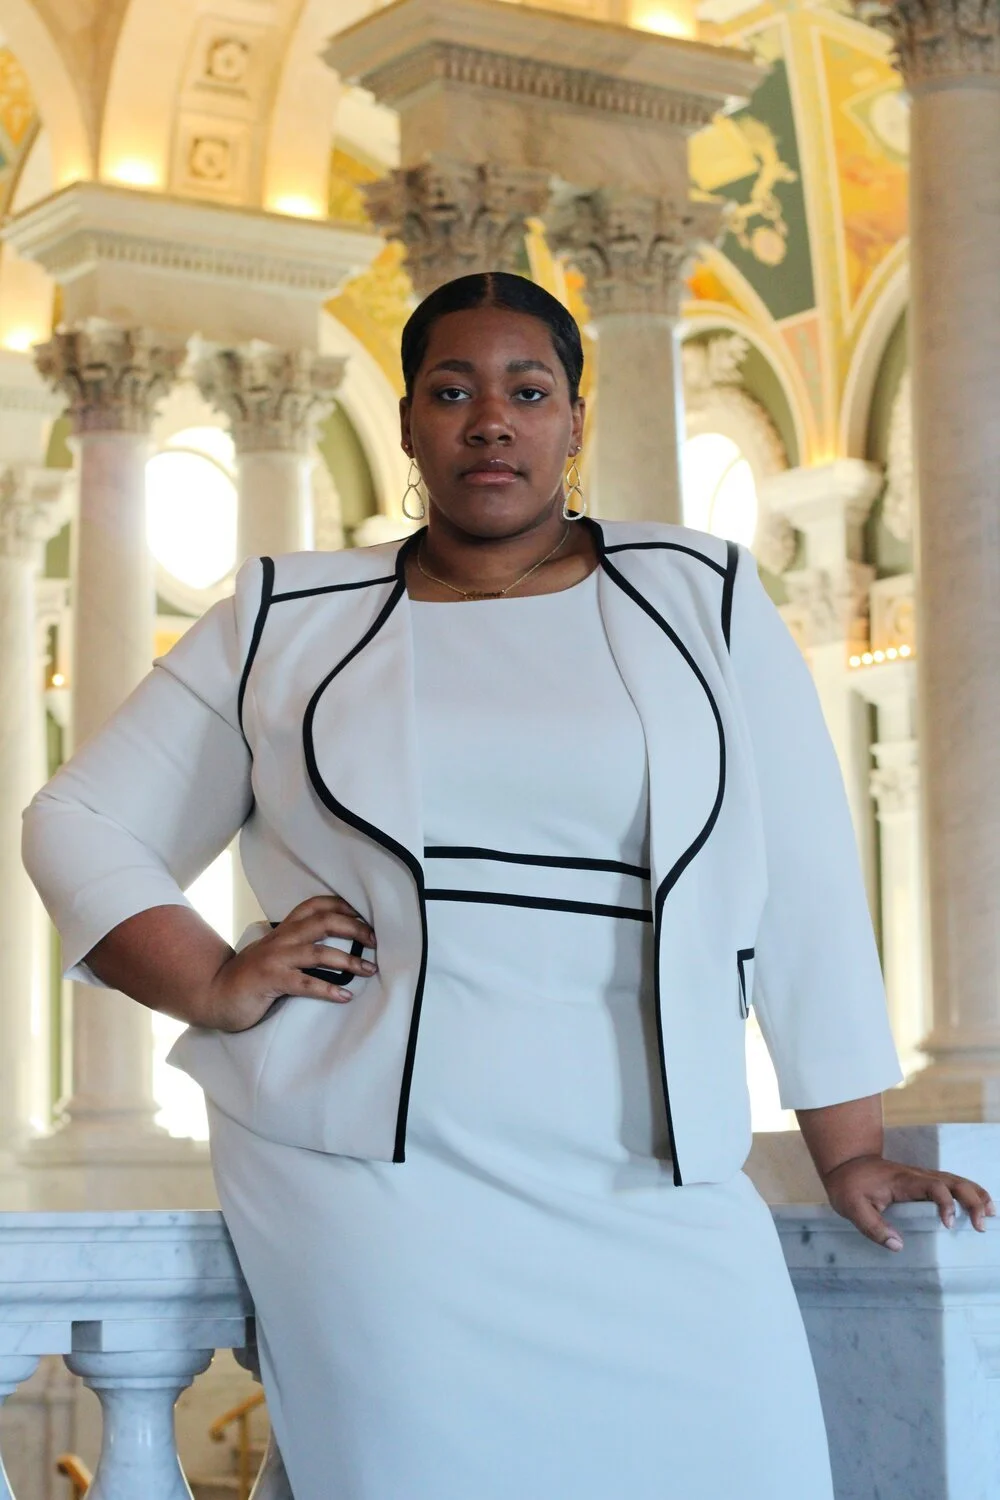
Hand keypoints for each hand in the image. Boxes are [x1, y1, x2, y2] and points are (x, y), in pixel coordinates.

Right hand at [203, 895, 376, 1032]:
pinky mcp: (270, 981)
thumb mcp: (274, 954)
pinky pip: (305, 983)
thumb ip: (297, 946)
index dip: (342, 906)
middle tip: (376, 941)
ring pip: (319, 952)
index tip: (366, 915)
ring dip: (349, 961)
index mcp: (283, 930)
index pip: (315, 906)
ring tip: (369, 970)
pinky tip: (345, 996)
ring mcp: (275, 959)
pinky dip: (328, 989)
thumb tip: (334, 949)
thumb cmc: (250, 977)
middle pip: (324, 922)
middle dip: (354, 928)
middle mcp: (281, 939)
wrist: (214, 993)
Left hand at [822, 1154, 995, 1251]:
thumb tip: (899, 1246)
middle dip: (972, 1200)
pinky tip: (981, 1206)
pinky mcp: (924, 1181)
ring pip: (957, 1180)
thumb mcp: (852, 1207)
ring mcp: (922, 1176)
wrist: (846, 1162)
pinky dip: (970, 1192)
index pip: (934, 1186)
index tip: (948, 1225)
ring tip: (991, 1216)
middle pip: (954, 1181)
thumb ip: (872, 1226)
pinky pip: (952, 1183)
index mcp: (903, 1181)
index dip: (945, 1204)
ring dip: (976, 1195)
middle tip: (981, 1225)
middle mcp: (918, 1175)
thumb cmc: (849, 1185)